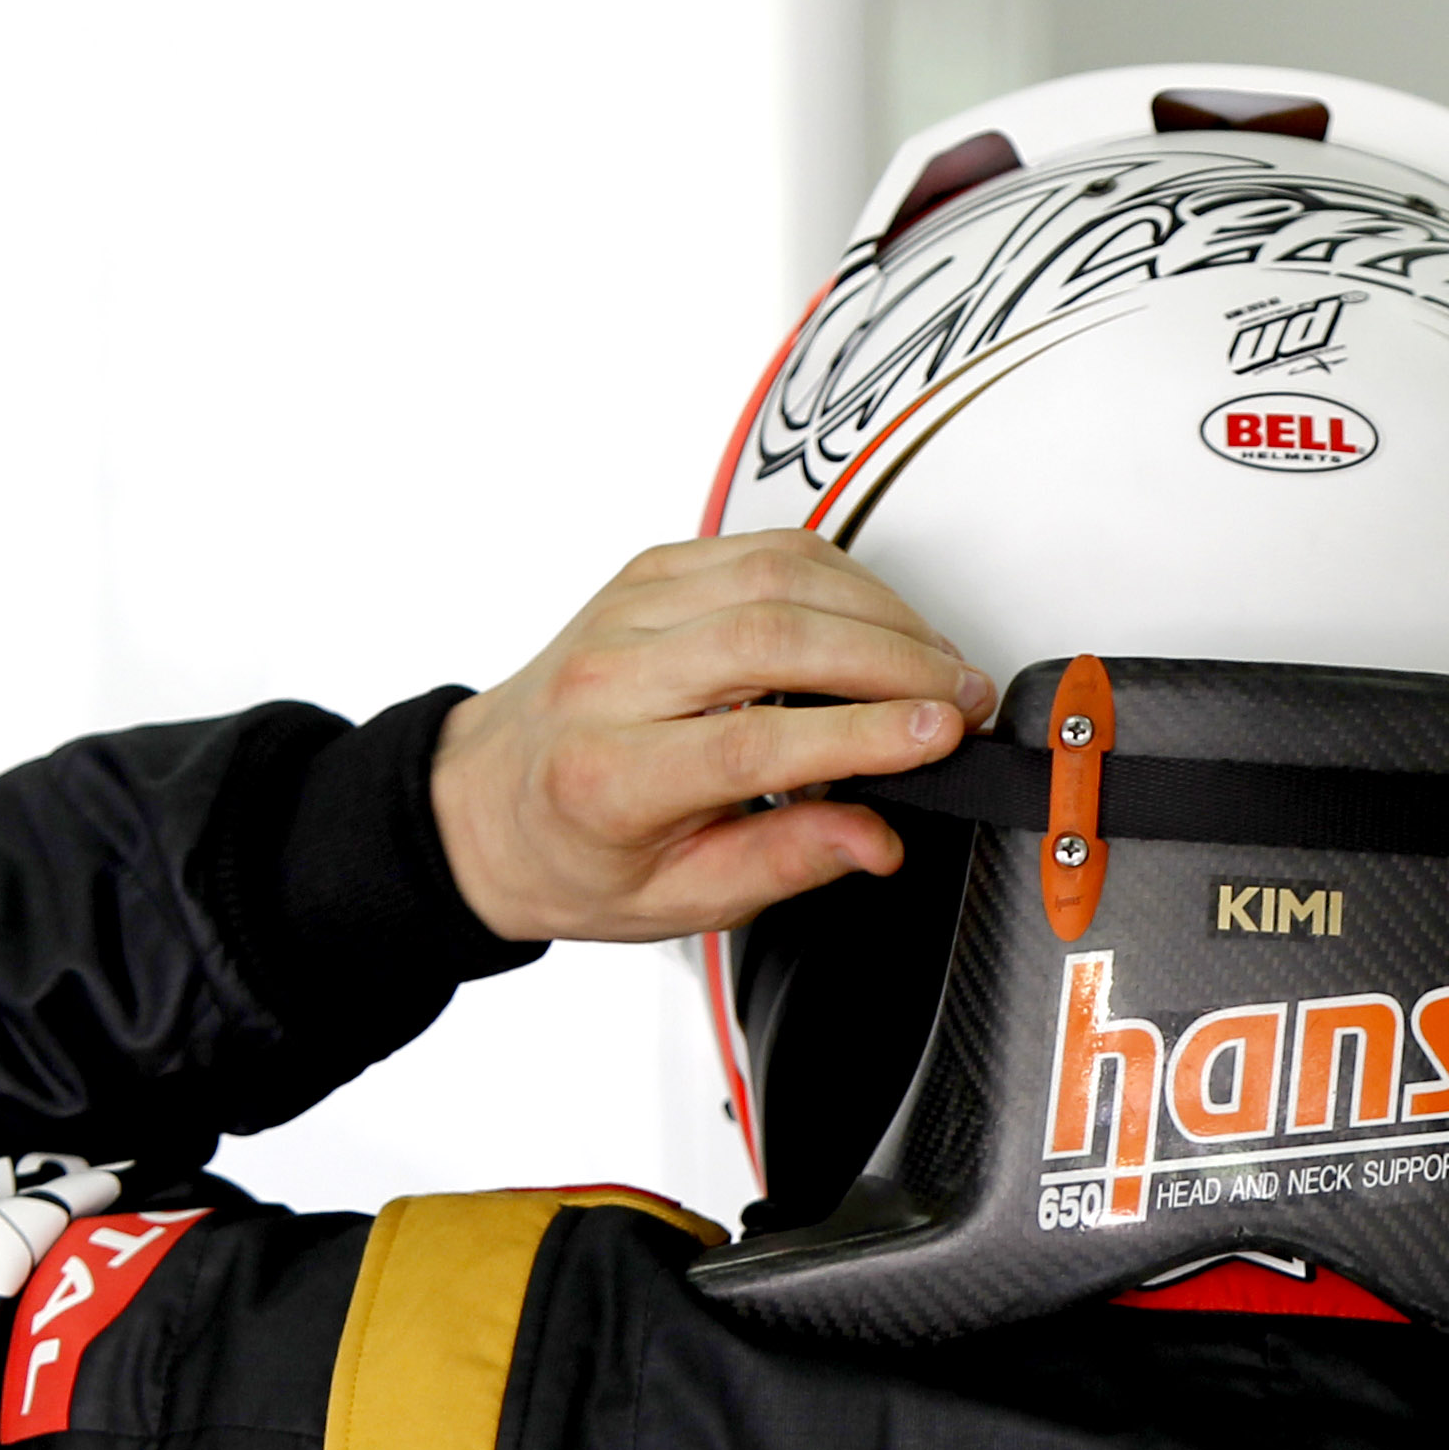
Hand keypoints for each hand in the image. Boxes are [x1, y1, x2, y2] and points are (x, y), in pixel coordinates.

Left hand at [431, 534, 994, 943]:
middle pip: (770, 636)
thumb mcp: (676, 900)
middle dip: (892, 660)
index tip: (940, 736)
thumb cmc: (577, 851)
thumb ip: (783, 865)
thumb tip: (877, 838)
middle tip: (963, 697)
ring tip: (937, 663)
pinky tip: (879, 621)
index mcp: (609, 775)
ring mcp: (627, 612)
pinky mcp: (650, 573)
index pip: (752, 741)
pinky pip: (761, 549)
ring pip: (773, 575)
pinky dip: (839, 578)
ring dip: (879, 613)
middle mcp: (610, 679)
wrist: (485, 802)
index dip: (861, 734)